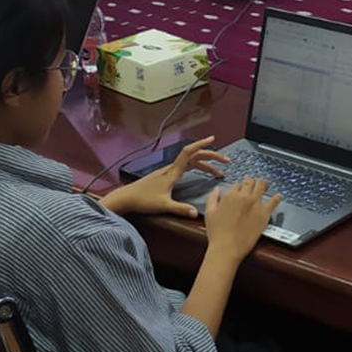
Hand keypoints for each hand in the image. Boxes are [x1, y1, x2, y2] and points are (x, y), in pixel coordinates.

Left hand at [105, 139, 227, 217]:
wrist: (126, 198)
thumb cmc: (143, 200)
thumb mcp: (163, 205)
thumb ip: (180, 208)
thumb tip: (195, 213)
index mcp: (172, 172)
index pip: (189, 153)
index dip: (201, 144)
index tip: (212, 139)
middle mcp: (171, 169)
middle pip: (194, 156)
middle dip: (211, 156)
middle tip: (225, 161)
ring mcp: (168, 171)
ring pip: (191, 162)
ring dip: (206, 164)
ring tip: (218, 172)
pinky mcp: (166, 176)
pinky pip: (185, 167)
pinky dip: (197, 167)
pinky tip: (201, 172)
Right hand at [201, 177, 280, 258]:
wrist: (227, 248)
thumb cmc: (217, 233)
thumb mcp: (209, 213)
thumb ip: (212, 198)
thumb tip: (216, 190)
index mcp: (230, 196)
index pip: (237, 184)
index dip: (238, 187)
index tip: (239, 191)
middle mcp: (244, 197)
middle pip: (250, 182)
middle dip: (250, 182)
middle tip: (252, 184)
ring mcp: (256, 205)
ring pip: (262, 186)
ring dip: (263, 184)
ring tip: (265, 185)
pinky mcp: (264, 214)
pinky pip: (274, 201)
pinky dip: (277, 197)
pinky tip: (278, 196)